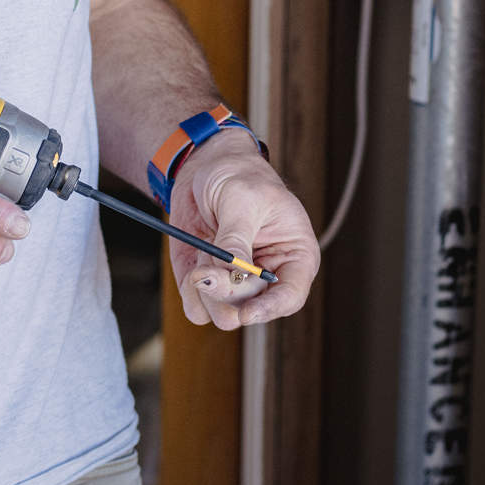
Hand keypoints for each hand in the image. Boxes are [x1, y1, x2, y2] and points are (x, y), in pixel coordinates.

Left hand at [164, 135, 317, 328]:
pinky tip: (194, 261)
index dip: (270, 309)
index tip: (245, 312)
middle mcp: (268, 279)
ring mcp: (238, 285)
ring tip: (204, 251)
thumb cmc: (239, 175)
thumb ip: (236, 237)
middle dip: (224, 289)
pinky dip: (190, 290)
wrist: (206, 168)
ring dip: (206, 288)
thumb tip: (230, 272)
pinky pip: (197, 310)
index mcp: (294, 256)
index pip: (290, 297)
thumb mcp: (241, 198)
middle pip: (250, 309)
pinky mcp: (208, 287)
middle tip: (205, 263)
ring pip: (223, 316)